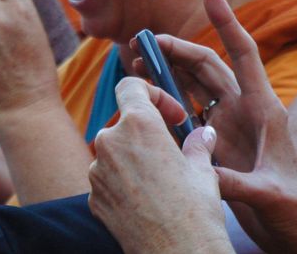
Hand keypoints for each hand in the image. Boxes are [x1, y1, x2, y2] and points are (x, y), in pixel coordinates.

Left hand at [89, 77, 230, 253]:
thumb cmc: (195, 211)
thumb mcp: (203, 171)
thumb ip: (198, 145)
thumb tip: (205, 135)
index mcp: (139, 125)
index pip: (131, 86)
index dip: (153, 94)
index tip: (172, 116)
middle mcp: (110, 141)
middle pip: (125, 122)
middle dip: (147, 132)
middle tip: (171, 150)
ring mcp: (97, 169)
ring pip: (115, 152)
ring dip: (135, 158)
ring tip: (162, 181)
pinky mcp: (92, 195)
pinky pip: (107, 178)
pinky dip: (124, 182)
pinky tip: (147, 199)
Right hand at [138, 0, 296, 253]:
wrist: (294, 226)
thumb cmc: (292, 207)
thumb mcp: (268, 194)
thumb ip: (236, 182)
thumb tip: (201, 173)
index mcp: (263, 108)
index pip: (243, 54)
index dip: (226, 21)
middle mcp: (244, 108)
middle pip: (206, 64)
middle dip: (174, 49)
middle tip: (141, 44)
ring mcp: (228, 122)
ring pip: (193, 82)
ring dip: (166, 69)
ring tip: (136, 63)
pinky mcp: (214, 138)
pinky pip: (186, 108)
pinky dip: (167, 96)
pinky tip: (147, 94)